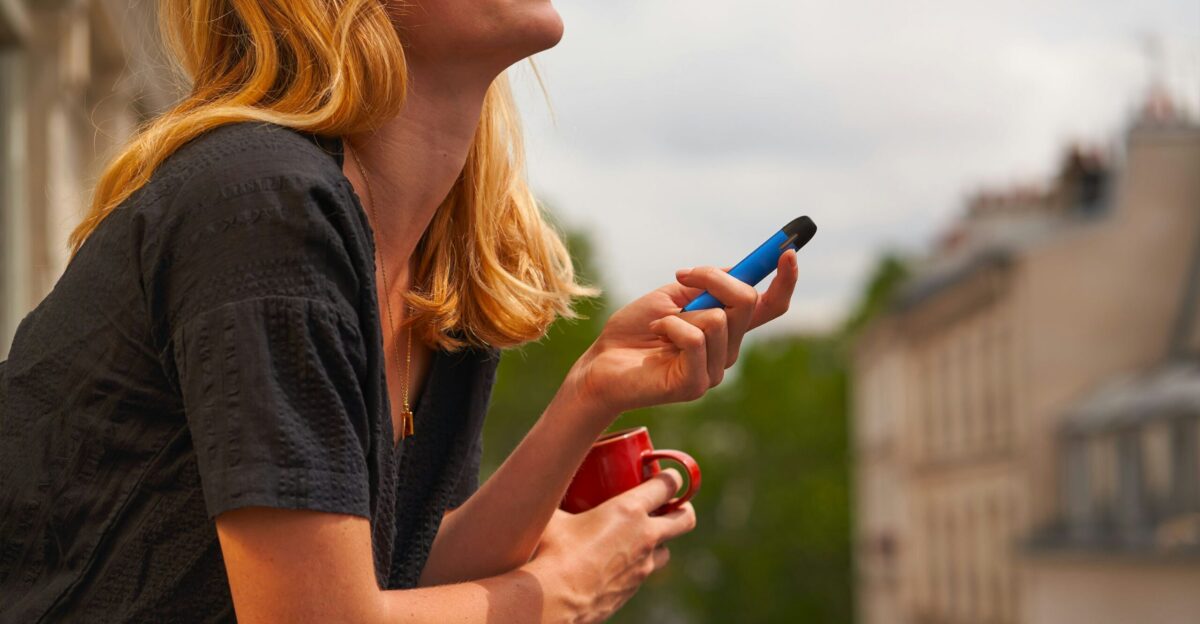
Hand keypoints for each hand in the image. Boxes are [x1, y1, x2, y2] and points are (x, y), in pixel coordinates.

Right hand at [525, 471, 697, 623]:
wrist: (555, 599)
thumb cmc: (552, 552)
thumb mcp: (553, 515)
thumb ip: (555, 499)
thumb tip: (543, 487)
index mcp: (629, 510)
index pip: (668, 486)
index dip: (672, 478)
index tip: (666, 476)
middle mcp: (644, 536)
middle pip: (685, 518)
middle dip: (681, 509)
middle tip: (666, 505)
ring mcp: (643, 566)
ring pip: (667, 550)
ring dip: (659, 541)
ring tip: (638, 536)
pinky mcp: (634, 589)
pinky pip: (644, 572)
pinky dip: (638, 565)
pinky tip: (617, 563)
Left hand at [569, 249, 798, 415]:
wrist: (599, 364)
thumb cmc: (632, 332)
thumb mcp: (670, 297)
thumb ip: (704, 286)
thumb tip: (737, 270)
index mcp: (726, 329)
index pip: (770, 307)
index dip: (785, 281)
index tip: (788, 251)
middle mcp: (727, 351)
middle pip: (746, 301)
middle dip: (714, 278)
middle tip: (681, 275)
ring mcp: (713, 371)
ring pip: (718, 319)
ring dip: (680, 312)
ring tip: (658, 326)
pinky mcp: (695, 384)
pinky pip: (695, 339)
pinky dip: (670, 326)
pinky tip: (656, 336)